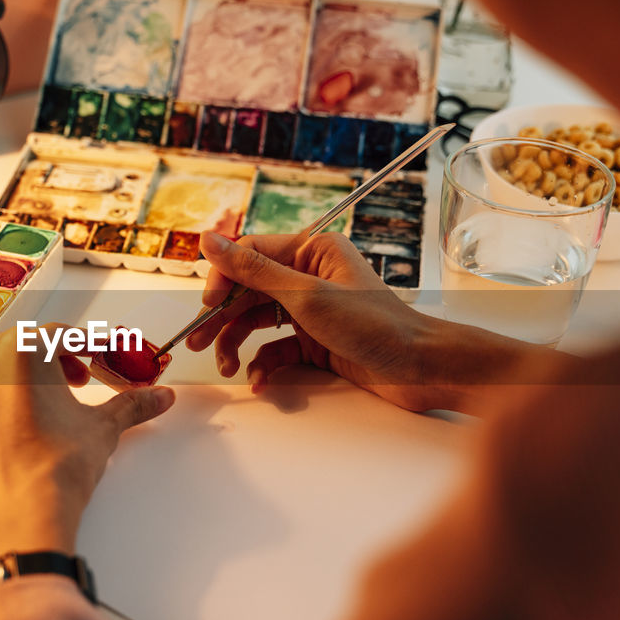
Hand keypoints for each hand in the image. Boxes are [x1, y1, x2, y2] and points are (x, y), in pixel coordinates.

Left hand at [0, 326, 174, 564]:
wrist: (18, 518)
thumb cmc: (54, 469)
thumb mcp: (103, 428)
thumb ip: (132, 405)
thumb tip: (158, 396)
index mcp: (24, 351)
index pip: (64, 335)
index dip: (91, 344)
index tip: (105, 352)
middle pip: (28, 348)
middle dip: (58, 360)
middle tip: (83, 378)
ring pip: (0, 371)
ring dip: (30, 380)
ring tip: (54, 404)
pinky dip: (5, 403)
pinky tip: (25, 426)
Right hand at [189, 231, 552, 412]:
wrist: (421, 369)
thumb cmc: (376, 326)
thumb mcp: (306, 297)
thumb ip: (254, 271)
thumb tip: (209, 240)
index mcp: (313, 251)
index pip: (250, 255)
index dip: (223, 279)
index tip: (206, 306)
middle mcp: (311, 277)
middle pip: (249, 292)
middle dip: (222, 318)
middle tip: (198, 342)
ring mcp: (313, 311)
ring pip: (258, 323)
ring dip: (238, 344)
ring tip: (228, 367)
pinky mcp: (317, 343)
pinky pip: (276, 349)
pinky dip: (264, 365)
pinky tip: (260, 380)